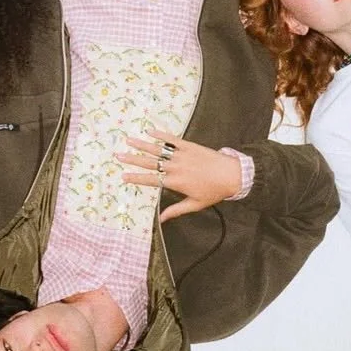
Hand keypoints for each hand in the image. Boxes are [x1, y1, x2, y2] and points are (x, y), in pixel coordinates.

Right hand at [116, 129, 242, 222]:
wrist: (232, 175)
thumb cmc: (214, 192)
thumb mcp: (195, 204)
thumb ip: (176, 211)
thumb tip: (161, 220)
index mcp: (175, 182)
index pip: (151, 180)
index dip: (136, 178)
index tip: (123, 176)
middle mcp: (175, 167)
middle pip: (150, 162)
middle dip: (132, 159)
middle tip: (118, 155)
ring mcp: (181, 155)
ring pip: (158, 149)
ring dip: (142, 144)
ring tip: (128, 140)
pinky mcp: (189, 145)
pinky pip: (172, 139)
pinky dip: (161, 135)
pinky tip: (150, 131)